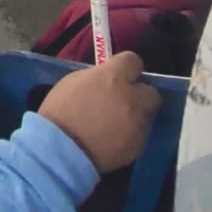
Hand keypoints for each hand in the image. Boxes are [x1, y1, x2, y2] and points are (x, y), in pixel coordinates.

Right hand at [38, 51, 161, 172]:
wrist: (61, 149)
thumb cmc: (60, 111)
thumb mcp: (74, 81)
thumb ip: (98, 77)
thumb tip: (108, 79)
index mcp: (114, 77)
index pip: (134, 61)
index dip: (126, 68)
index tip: (118, 75)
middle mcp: (132, 98)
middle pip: (151, 91)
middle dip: (139, 94)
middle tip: (123, 101)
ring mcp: (138, 123)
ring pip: (147, 115)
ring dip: (136, 115)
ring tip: (117, 123)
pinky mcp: (139, 145)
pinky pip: (140, 134)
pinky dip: (131, 134)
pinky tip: (114, 138)